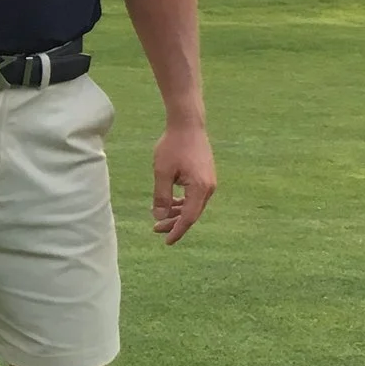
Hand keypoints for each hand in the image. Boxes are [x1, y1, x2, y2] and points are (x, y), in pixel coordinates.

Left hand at [150, 122, 215, 244]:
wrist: (188, 124)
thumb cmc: (173, 146)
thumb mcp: (162, 172)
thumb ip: (161, 197)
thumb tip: (159, 217)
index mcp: (199, 189)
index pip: (188, 218)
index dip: (177, 231)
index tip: (166, 241)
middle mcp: (208, 188)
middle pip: (192, 214)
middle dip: (174, 223)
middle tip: (155, 229)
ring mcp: (209, 182)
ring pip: (193, 205)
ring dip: (177, 213)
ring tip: (159, 217)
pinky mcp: (206, 176)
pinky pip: (195, 196)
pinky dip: (183, 202)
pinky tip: (170, 203)